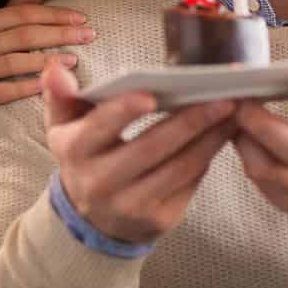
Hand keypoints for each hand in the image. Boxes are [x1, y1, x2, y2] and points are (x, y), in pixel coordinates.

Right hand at [0, 0, 95, 139]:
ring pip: (13, 62)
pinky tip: (47, 85)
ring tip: (73, 60)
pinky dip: (26, 87)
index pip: (22, 14)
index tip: (82, 19)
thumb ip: (16, 8)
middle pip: (22, 35)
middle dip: (59, 33)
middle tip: (88, 36)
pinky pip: (2, 91)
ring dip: (46, 60)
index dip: (54, 14)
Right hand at [42, 58, 235, 244]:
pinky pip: (191, 182)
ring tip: (233, 110)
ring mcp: (132, 205)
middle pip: (151, 148)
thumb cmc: (86, 156)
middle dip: (190, 121)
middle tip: (222, 97)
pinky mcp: (160, 220)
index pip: (99, 129)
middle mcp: (100, 183)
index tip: (151, 94)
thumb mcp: (65, 128)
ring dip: (211, 137)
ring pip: (180, 167)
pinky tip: (225, 133)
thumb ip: (60, 96)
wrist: (93, 219)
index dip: (123, 112)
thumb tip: (55, 68)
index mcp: (76, 152)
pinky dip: (210, 155)